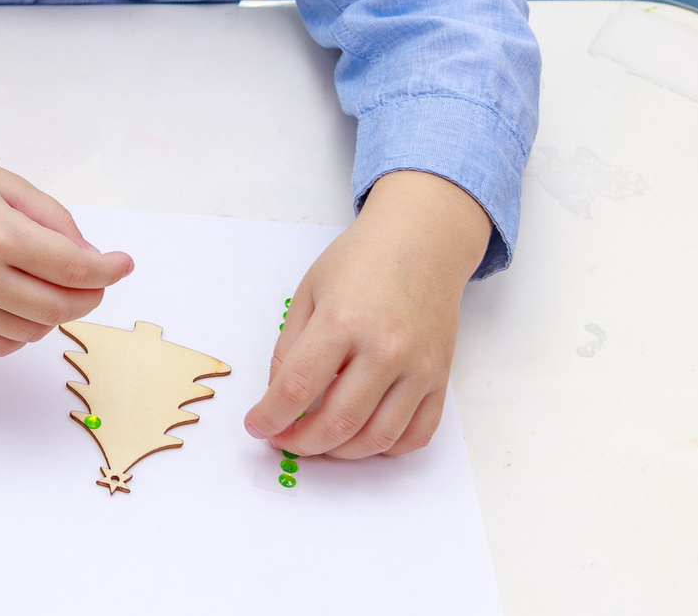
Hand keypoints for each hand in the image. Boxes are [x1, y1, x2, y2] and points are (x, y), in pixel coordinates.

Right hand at [0, 91, 132, 354]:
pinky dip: (26, 331)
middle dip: (91, 294)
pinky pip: (4, 344)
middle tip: (96, 278)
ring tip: (51, 283)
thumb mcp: (4, 182)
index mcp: (0, 235)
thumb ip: (52, 219)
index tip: (123, 263)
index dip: (109, 269)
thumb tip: (88, 257)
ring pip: (36, 330)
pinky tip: (24, 304)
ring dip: (57, 311)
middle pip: (61, 307)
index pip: (75, 269)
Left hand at [245, 169, 489, 458]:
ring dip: (340, 453)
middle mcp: (385, 350)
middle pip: (338, 421)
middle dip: (302, 442)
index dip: (271, 416)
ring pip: (377, 438)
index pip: (297, 387)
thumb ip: (289, 346)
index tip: (256, 427)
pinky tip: (361, 438)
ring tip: (317, 442)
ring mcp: (418, 369)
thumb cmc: (359, 263)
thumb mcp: (308, 292)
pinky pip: (416, 434)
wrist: (421, 245)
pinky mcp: (441, 379)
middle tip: (283, 440)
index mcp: (341, 323)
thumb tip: (279, 395)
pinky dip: (385, 448)